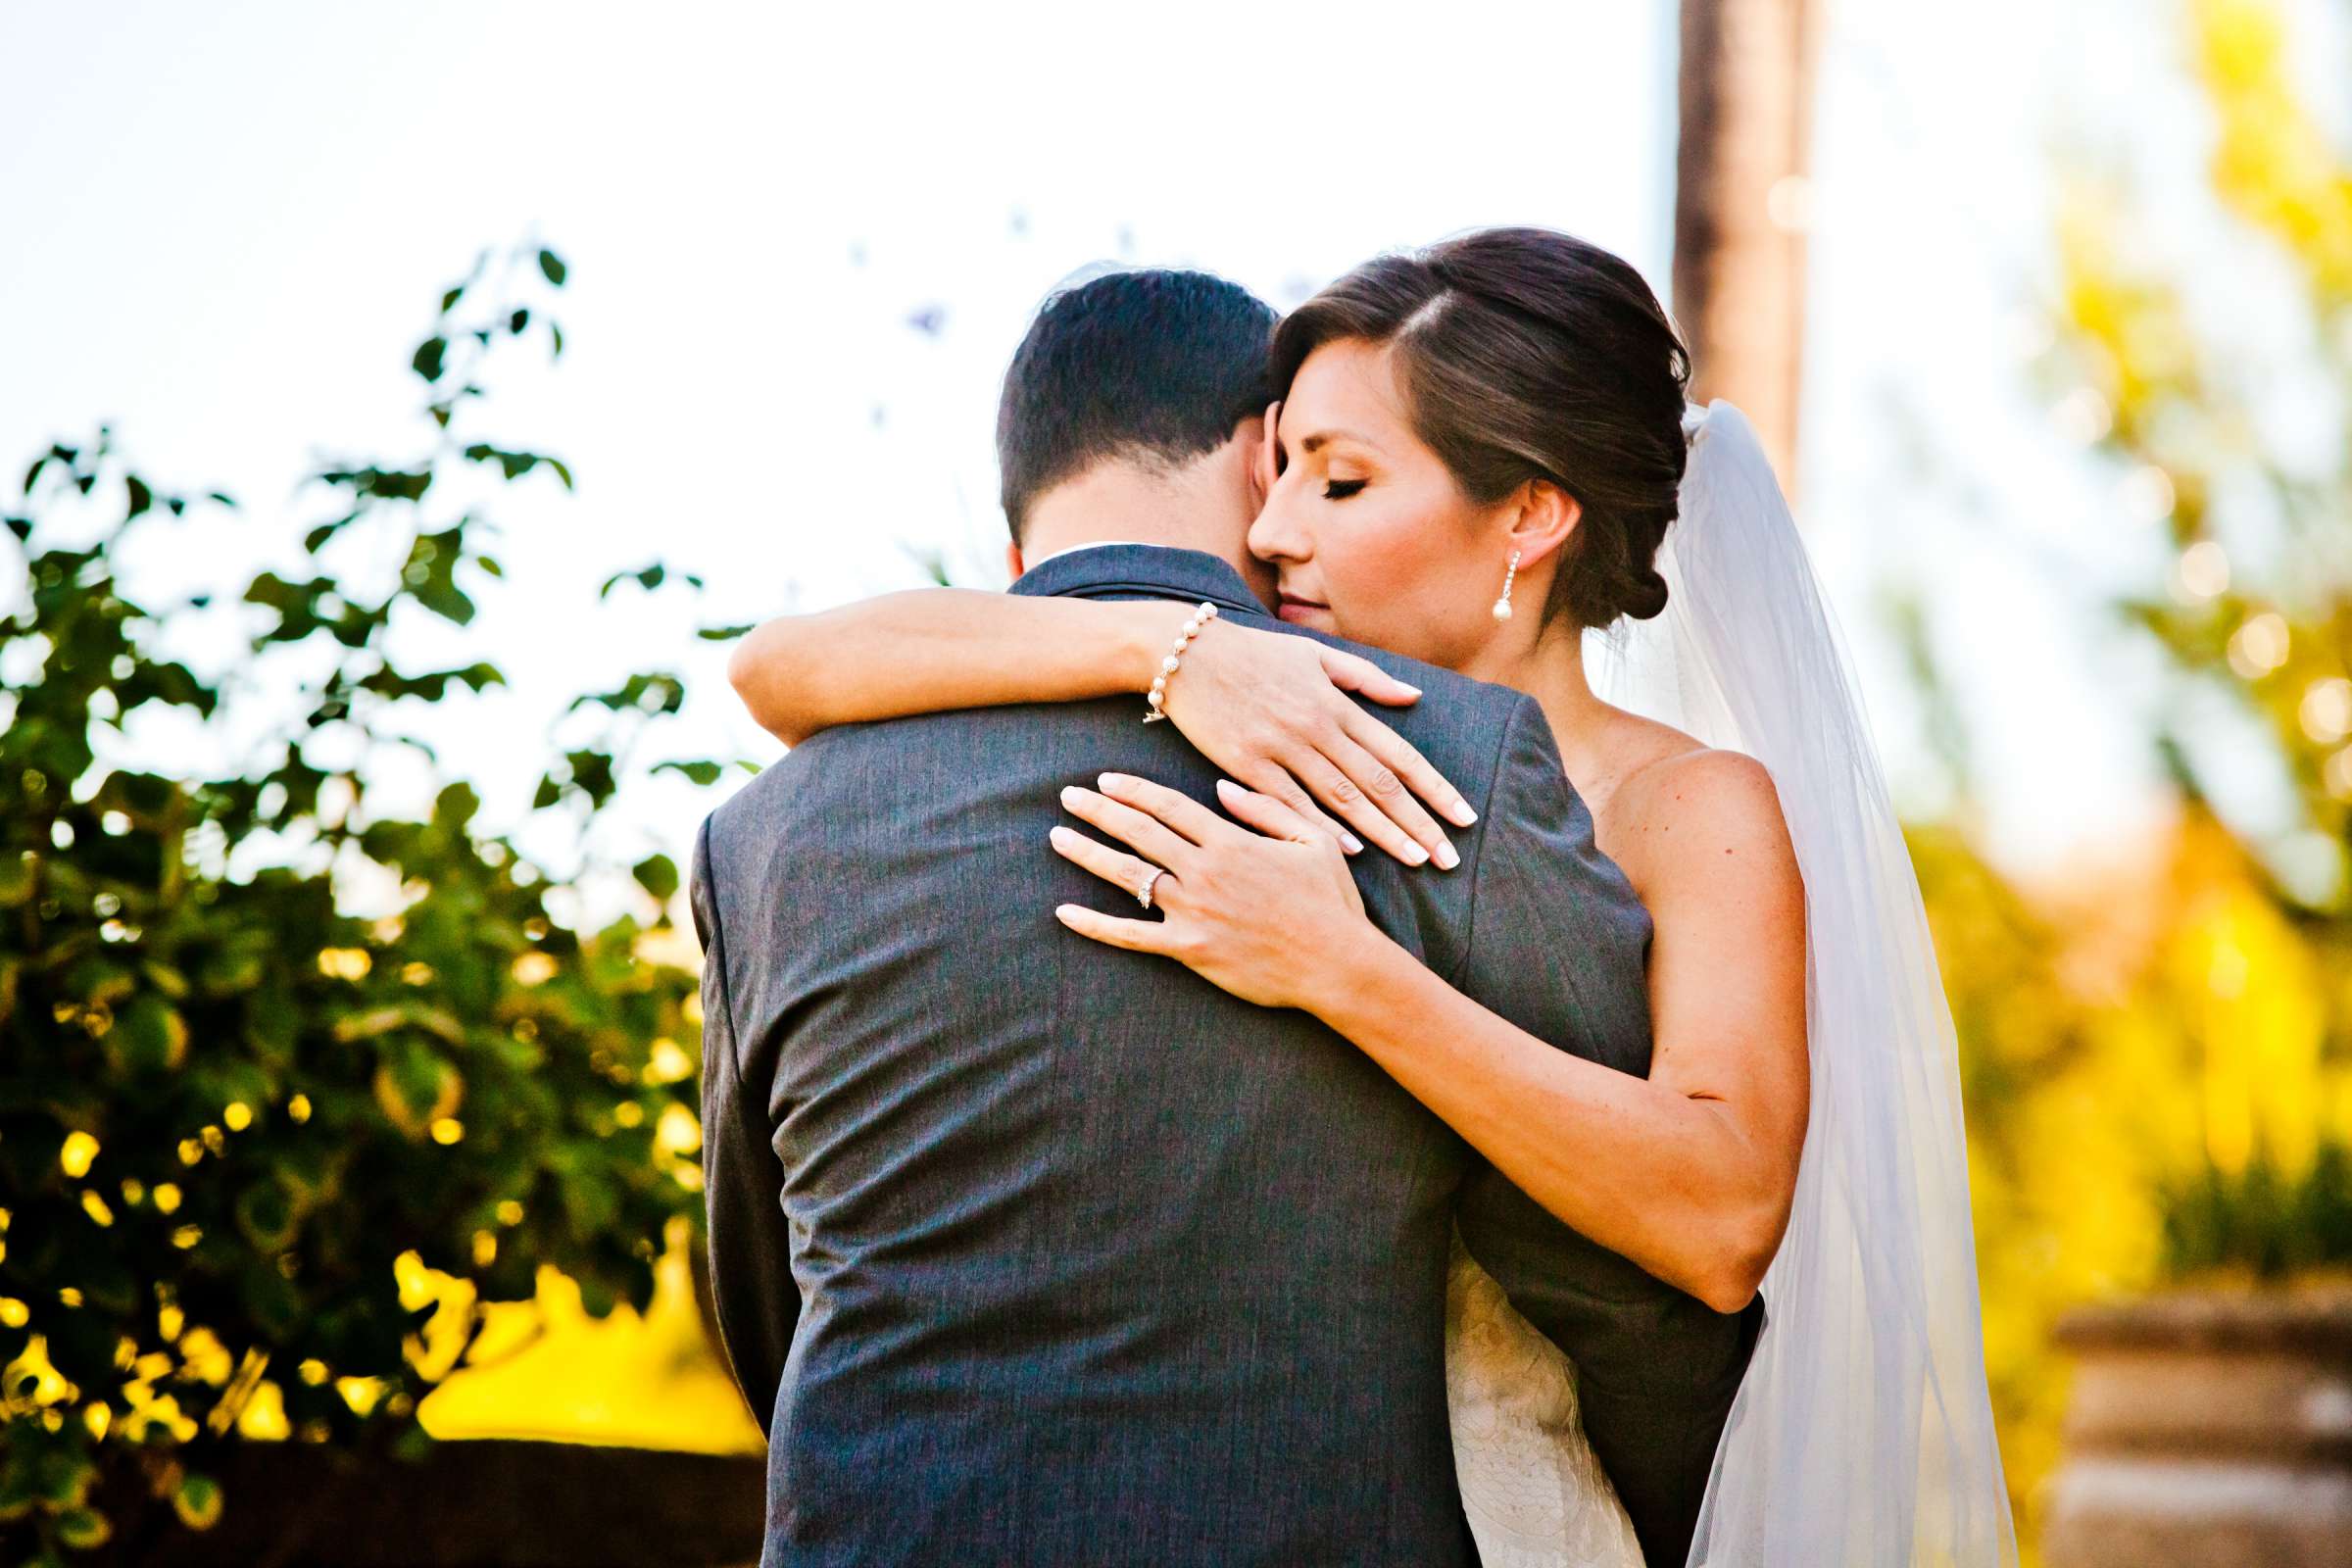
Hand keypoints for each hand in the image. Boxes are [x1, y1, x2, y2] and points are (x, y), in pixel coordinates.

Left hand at [1048, 771, 1382, 1011]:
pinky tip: (1064, 912)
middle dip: (1099, 811)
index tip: (1105, 780)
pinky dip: (1094, 924)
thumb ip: (1267, 808)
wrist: (1336, 963)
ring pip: (1129, 875)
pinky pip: (1131, 935)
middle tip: (1067, 795)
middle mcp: (1205, 871)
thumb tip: (1221, 786)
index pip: (1169, 806)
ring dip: (1088, 853)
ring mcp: (1193, 911)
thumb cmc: (1331, 902)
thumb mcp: (1312, 840)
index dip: (1133, 790)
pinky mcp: (1189, 949)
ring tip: (1058, 837)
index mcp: (1231, 841)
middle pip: (1140, 832)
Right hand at [1156, 617, 1474, 867]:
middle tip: (1449, 857)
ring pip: (1343, 797)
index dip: (1435, 787)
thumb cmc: (1252, 652)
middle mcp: (1317, 725)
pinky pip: (1291, 803)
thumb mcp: (1314, 654)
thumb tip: (1415, 696)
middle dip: (1418, 822)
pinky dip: (1322, 828)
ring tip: (1416, 860)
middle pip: (1379, 783)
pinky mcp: (1246, 763)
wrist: (1183, 651)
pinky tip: (1350, 853)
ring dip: (1383, 832)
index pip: (1399, 752)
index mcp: (1337, 703)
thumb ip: (1366, 678)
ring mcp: (1282, 746)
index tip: (1464, 817)